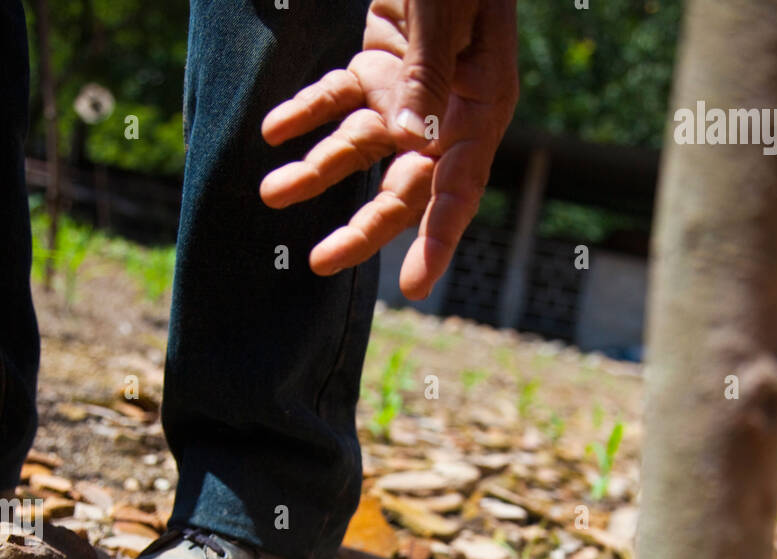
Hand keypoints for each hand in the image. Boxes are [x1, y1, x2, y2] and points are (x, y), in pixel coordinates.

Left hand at [260, 0, 518, 299]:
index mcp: (481, 106)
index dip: (439, 240)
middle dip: (362, 227)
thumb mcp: (446, 12)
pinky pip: (337, 102)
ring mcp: (411, 94)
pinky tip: (272, 132)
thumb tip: (409, 144)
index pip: (460, 188)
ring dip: (315, 172)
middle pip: (404, 187)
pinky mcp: (377, 68)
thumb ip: (427, 77)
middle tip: (319, 262)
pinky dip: (305, 115)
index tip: (417, 287)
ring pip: (360, 151)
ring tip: (270, 193)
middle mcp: (447, 113)